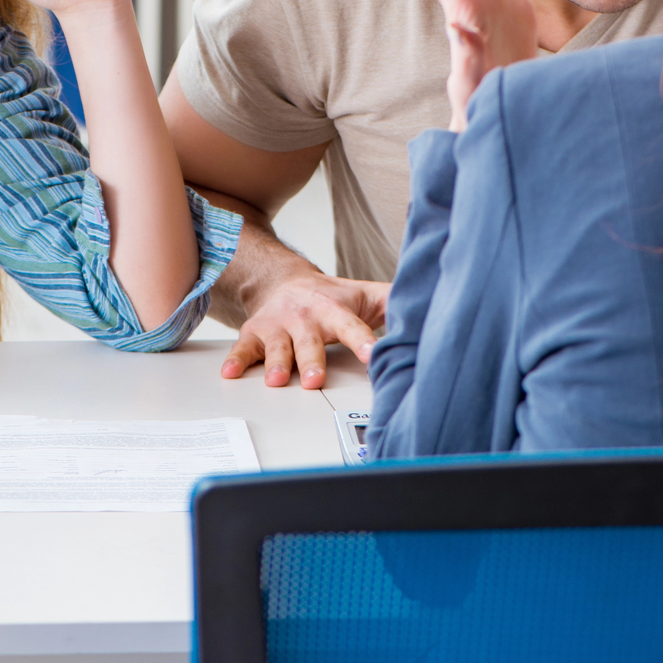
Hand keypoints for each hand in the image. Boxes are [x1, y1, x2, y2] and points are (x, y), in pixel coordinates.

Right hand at [220, 268, 387, 388]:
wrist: (283, 281)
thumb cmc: (330, 296)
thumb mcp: (364, 296)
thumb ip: (394, 304)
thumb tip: (432, 307)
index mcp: (335, 311)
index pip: (353, 327)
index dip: (363, 340)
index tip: (373, 354)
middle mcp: (305, 317)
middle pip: (310, 342)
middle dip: (311, 360)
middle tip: (314, 380)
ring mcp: (278, 326)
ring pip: (277, 347)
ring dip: (276, 364)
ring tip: (276, 381)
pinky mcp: (255, 333)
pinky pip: (244, 347)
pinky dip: (236, 360)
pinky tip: (231, 374)